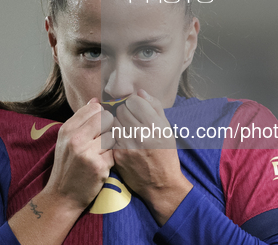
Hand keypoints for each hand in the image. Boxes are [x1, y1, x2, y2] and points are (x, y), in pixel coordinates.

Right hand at [43, 98, 115, 211]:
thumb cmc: (67, 165)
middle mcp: (75, 138)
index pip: (95, 108)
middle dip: (109, 128)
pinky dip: (111, 158)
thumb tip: (96, 100)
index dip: (103, 114)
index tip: (103, 123)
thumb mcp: (66, 140)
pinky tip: (102, 164)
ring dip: (111, 144)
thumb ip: (81, 120)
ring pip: (113, 135)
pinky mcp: (98, 166)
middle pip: (106, 118)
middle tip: (104, 139)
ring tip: (101, 153)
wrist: (62, 196)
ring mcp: (87, 152)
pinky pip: (114, 153)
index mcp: (67, 129)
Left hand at [112, 90, 192, 224]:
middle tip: (129, 117)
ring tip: (124, 128)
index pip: (134, 101)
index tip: (135, 107)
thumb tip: (140, 92)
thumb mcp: (167, 129)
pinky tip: (121, 139)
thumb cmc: (165, 154)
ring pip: (113, 121)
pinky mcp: (118, 155)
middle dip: (124, 111)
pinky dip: (113, 135)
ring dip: (117, 122)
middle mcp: (141, 134)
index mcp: (155, 126)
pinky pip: (110, 136)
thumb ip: (154, 107)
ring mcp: (127, 145)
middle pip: (121, 110)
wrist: (160, 184)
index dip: (134, 102)